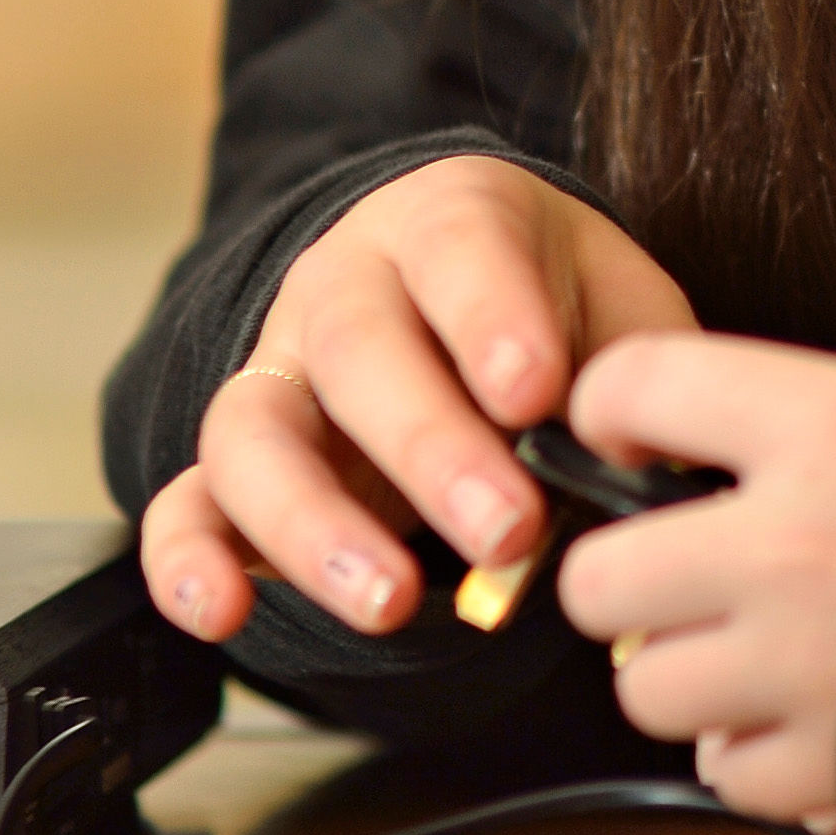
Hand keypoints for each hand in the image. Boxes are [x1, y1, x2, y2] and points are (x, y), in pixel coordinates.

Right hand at [134, 157, 695, 643]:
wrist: (465, 303)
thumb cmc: (556, 308)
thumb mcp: (620, 306)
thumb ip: (636, 372)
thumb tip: (650, 465)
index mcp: (449, 221)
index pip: (459, 249)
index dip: (492, 318)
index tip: (535, 395)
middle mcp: (344, 288)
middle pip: (359, 352)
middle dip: (431, 448)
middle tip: (509, 530)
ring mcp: (278, 375)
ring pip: (258, 433)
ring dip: (316, 525)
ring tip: (390, 602)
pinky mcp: (237, 467)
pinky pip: (185, 503)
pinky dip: (188, 561)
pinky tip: (218, 612)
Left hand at [551, 336, 835, 834]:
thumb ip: (834, 429)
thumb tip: (737, 448)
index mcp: (826, 426)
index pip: (632, 385)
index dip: (613, 412)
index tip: (635, 442)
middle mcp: (791, 546)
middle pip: (600, 580)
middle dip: (634, 587)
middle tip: (686, 579)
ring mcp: (804, 666)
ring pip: (650, 694)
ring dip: (697, 683)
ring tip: (765, 662)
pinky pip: (731, 777)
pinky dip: (763, 763)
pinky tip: (819, 725)